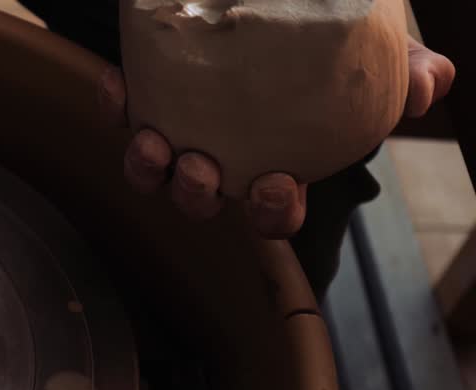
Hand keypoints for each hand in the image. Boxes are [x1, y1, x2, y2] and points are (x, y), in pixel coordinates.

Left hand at [98, 36, 454, 237]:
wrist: (276, 13)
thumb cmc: (326, 47)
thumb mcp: (372, 57)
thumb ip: (405, 72)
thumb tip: (428, 86)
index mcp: (274, 168)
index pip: (272, 214)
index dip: (271, 212)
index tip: (275, 183)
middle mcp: (221, 162)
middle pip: (200, 202)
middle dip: (197, 195)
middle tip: (201, 168)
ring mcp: (178, 137)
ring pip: (153, 174)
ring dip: (146, 166)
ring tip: (151, 140)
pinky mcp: (144, 104)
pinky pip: (122, 114)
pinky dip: (116, 103)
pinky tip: (118, 82)